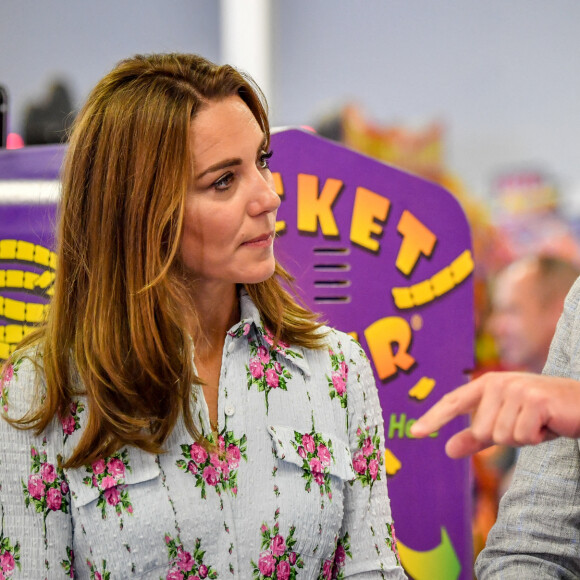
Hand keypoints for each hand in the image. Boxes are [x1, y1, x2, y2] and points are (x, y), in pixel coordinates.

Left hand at [409, 372, 579, 457]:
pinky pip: (522, 436)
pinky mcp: (534, 400)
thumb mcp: (505, 425)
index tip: (414, 433)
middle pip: (482, 431)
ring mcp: (515, 389)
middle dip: (508, 437)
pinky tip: (549, 423)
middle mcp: (497, 383)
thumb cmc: (542, 415)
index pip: (452, 403)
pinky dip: (537, 437)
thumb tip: (448, 450)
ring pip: (502, 436)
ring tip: (539, 422)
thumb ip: (476, 438)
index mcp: (485, 385)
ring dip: (524, 437)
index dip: (433, 418)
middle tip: (528, 423)